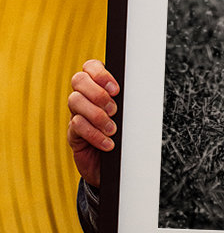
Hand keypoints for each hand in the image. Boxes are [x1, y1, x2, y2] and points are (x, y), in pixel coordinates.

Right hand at [67, 60, 119, 186]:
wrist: (116, 166)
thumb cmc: (126, 135)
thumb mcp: (130, 115)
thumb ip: (129, 101)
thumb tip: (140, 90)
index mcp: (99, 86)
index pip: (91, 66)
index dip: (100, 74)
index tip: (116, 89)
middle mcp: (85, 97)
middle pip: (78, 80)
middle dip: (97, 93)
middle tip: (114, 110)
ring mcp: (76, 113)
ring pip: (75, 101)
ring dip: (96, 115)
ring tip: (112, 129)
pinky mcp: (73, 133)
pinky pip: (77, 126)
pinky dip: (94, 134)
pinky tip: (108, 143)